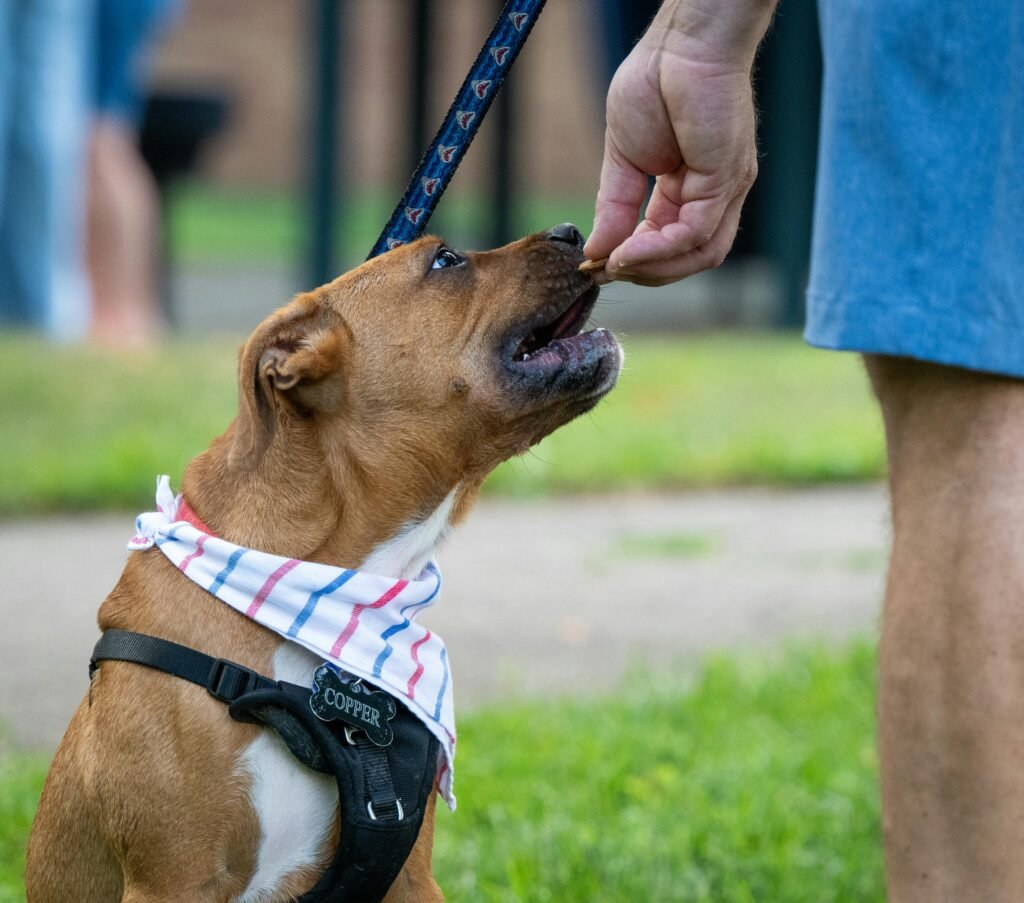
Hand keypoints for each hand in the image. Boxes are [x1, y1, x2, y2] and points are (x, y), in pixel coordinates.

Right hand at [585, 1, 774, 286]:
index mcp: (687, 190)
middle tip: (605, 271)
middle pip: (688, 258)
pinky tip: (627, 251)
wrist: (680, 42)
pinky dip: (659, 250)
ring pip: (699, 255)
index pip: (666, 243)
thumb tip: (596, 250)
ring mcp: (723, 189)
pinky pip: (694, 233)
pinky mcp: (725, 180)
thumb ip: (615, 207)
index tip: (596, 266)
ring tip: (616, 265)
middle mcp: (711, 195)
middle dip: (645, 273)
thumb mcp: (623, 158)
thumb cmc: (656, 82)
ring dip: (654, 269)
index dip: (632, 261)